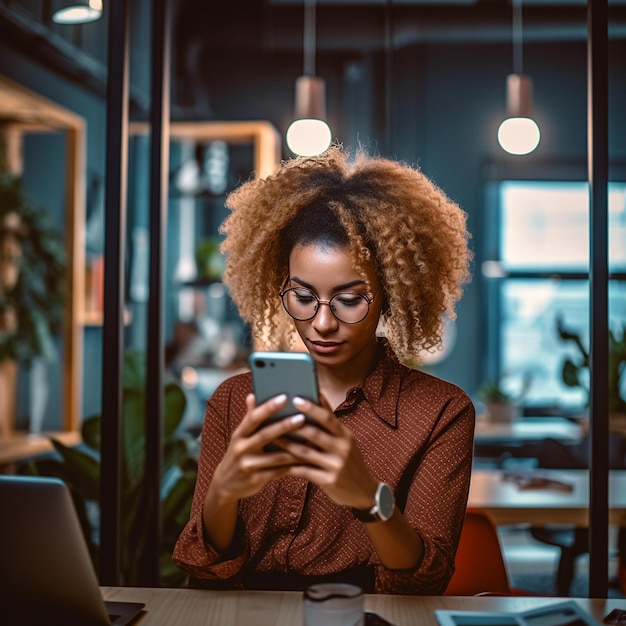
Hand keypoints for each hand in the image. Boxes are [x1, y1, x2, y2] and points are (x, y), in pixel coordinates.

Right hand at [209, 393, 304, 502]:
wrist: (226, 484)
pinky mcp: (256, 479)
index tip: (284, 397)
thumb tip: (252, 395)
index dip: (268, 407)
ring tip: (310, 440)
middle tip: (302, 417)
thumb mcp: (240, 436)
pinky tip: (306, 459)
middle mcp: (241, 448)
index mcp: (239, 434)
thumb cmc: (239, 454)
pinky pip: (278, 471)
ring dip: (293, 448)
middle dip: (284, 426)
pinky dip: (293, 465)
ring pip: (274, 456)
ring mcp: (248, 465)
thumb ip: (248, 418)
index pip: (253, 418)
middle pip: (265, 435)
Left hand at [280, 395, 378, 509]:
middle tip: (274, 417)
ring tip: (271, 438)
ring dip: (286, 444)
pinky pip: (304, 471)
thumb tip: (319, 393)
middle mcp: (342, 449)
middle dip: (293, 426)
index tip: (295, 399)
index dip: (312, 408)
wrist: (363, 491)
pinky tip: (277, 462)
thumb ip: (331, 420)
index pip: (328, 418)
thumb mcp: (346, 439)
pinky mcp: (328, 481)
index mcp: (346, 435)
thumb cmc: (350, 460)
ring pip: (305, 452)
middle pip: (314, 434)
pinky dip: (290, 466)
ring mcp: (335, 466)